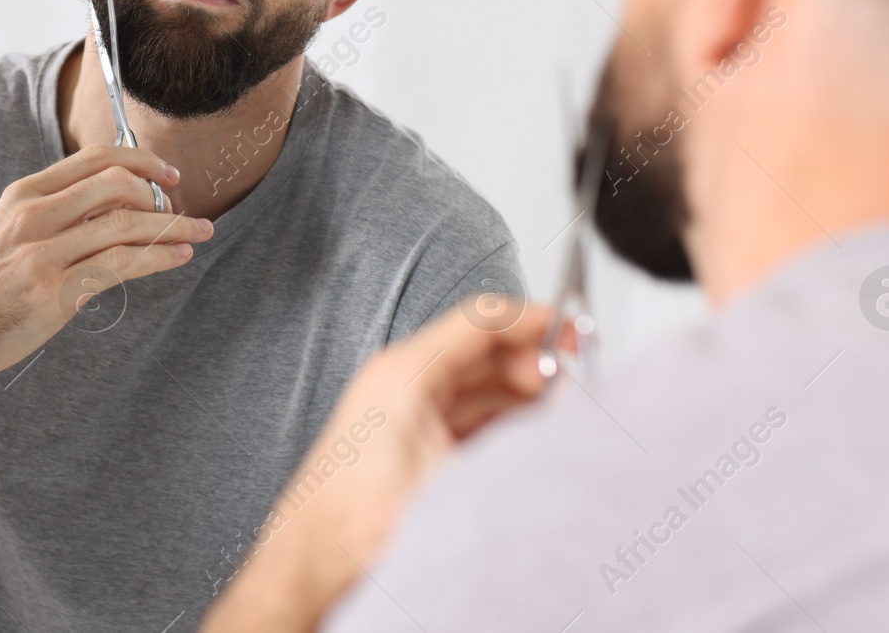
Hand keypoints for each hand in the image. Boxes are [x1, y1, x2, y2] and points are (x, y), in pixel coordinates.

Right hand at [0, 144, 212, 391]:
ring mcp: (43, 254)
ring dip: (173, 226)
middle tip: (182, 212)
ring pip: (125, 225)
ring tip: (200, 232)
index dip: (142, 161)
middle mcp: (33, 216)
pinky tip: (178, 256)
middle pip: (117, 184)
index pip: (95, 158)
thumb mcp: (8, 232)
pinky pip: (120, 265)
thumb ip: (55, 214)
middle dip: (161, 196)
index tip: (169, 175)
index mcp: (24, 194)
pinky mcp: (53, 292)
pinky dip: (158, 257)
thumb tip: (116, 204)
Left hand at [202, 297, 550, 632]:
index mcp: (405, 373)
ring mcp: (407, 413)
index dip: (534, 322)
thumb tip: (566, 430)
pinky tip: (529, 447)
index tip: (575, 333)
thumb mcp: (450, 484)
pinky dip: (504, 425)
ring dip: (524, 400)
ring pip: (482, 388)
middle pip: (486, 353)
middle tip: (577, 394)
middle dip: (537, 367)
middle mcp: (404, 384)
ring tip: (561, 423)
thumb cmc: (350, 525)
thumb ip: (514, 452)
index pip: (481, 321)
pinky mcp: (412, 443)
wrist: (310, 568)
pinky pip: (470, 418)